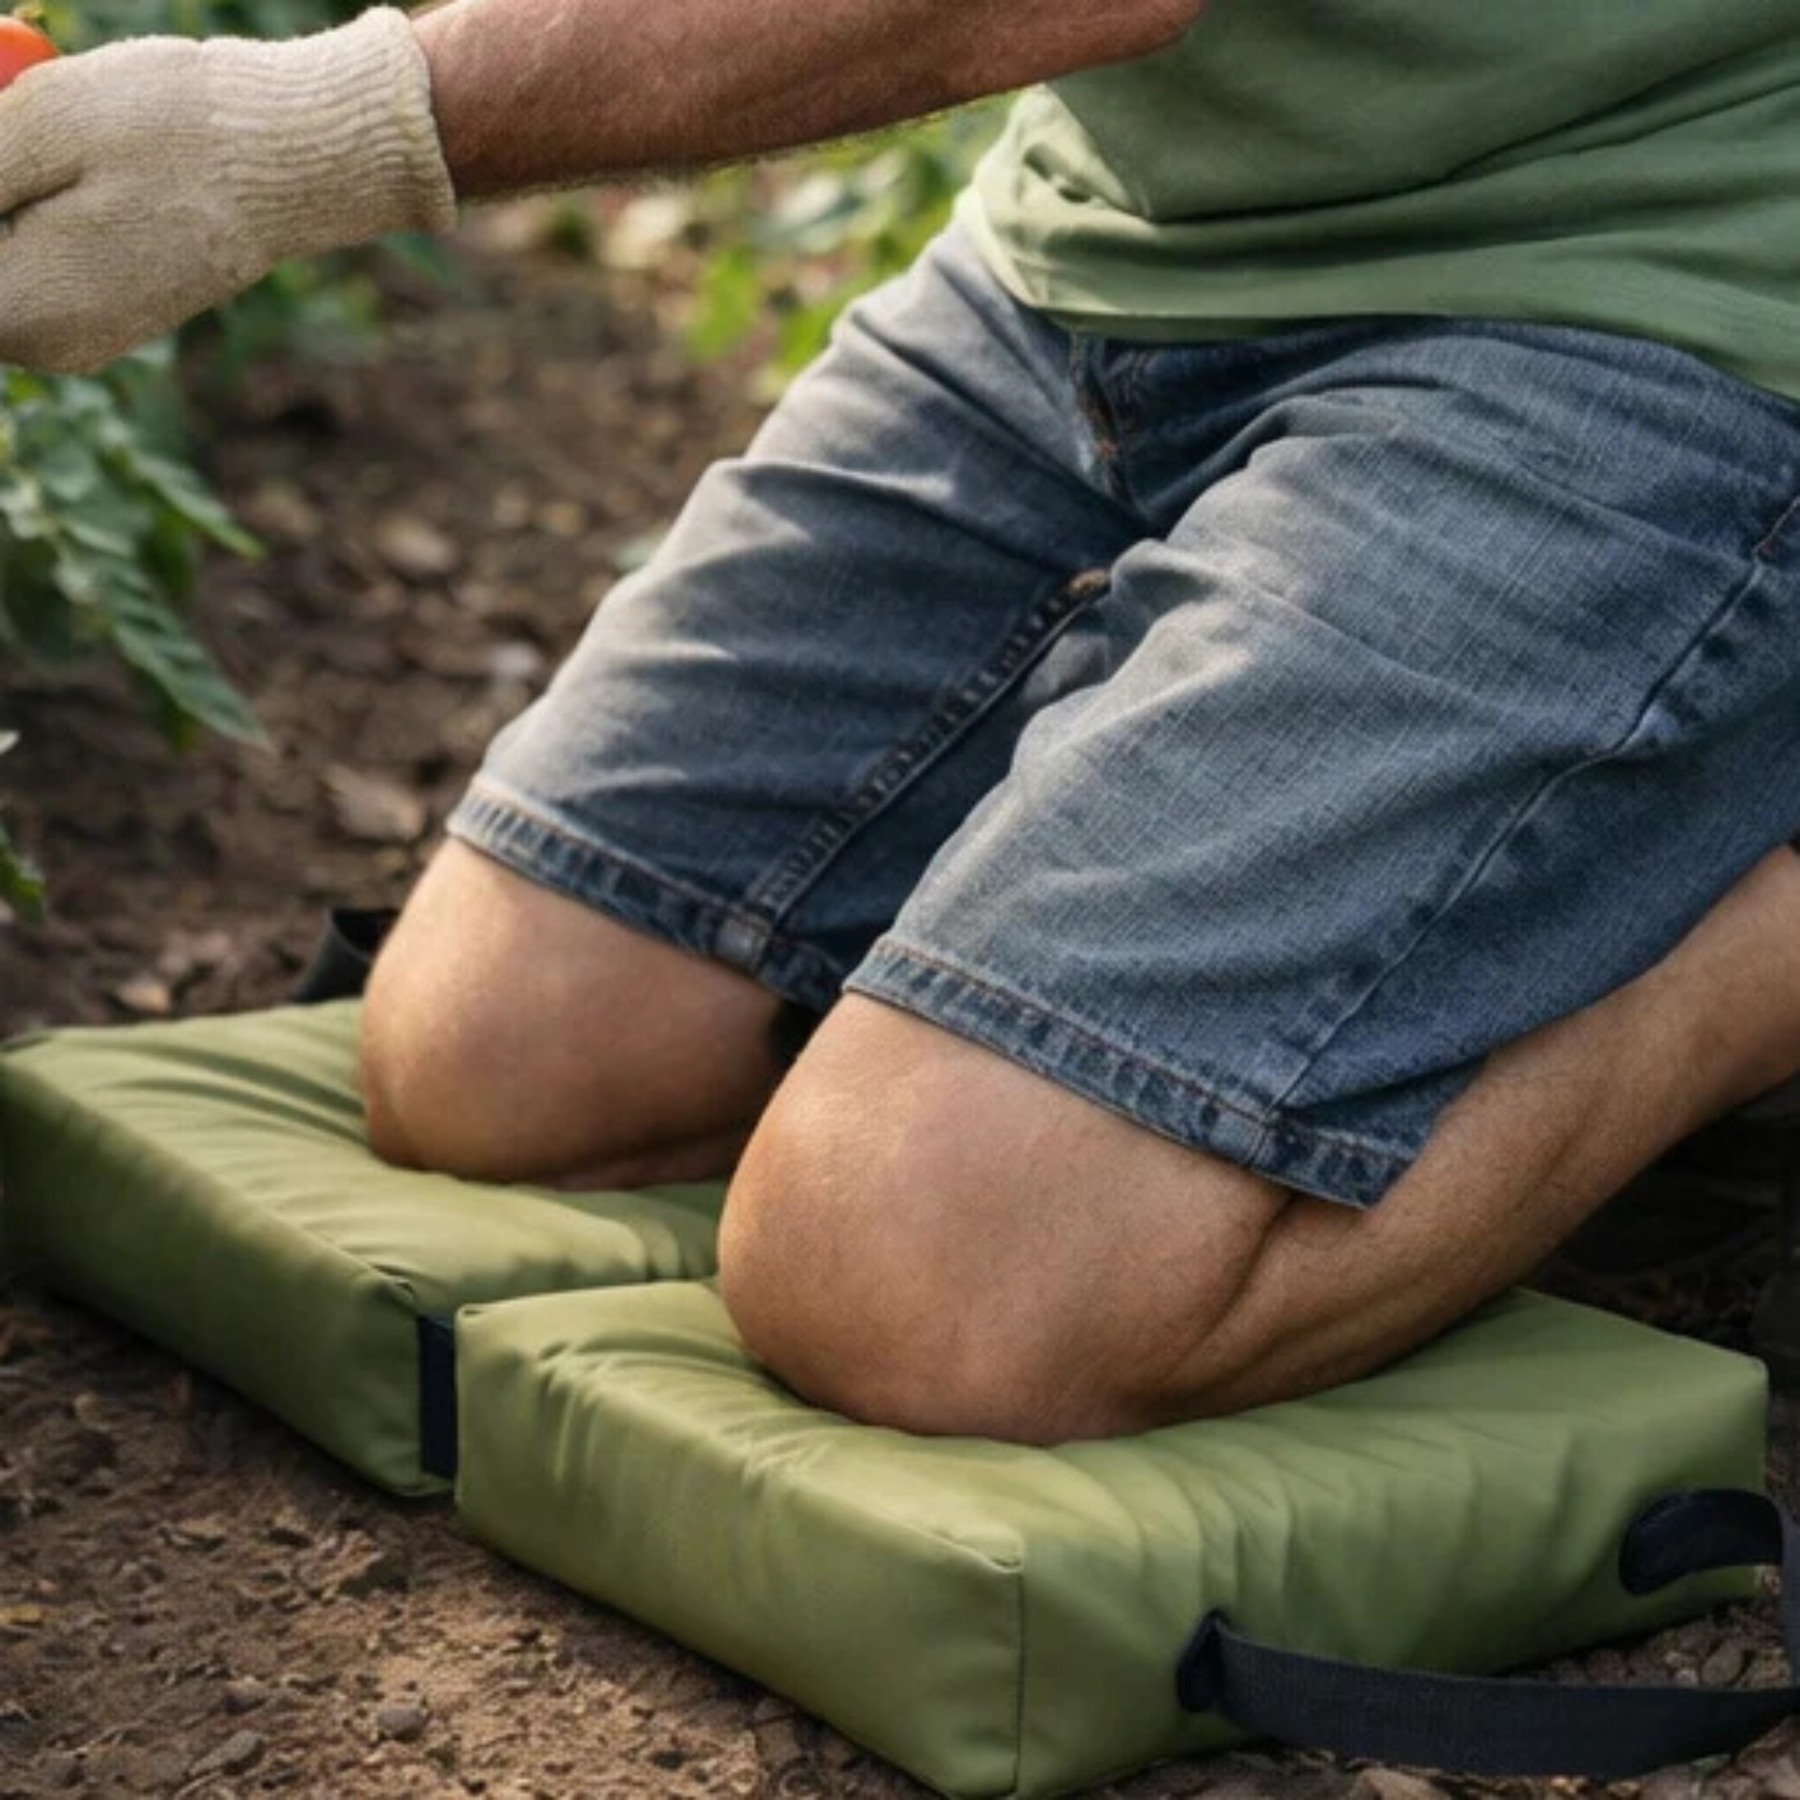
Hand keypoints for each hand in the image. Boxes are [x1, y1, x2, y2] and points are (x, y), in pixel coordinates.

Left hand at [0, 7, 454, 372]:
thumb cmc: (179, 132)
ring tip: (38, 129)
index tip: (3, 154)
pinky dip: (29, 208)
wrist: (297, 162)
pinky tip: (65, 159)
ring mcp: (81, 335)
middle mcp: (47, 345)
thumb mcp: (37, 125)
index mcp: (21, 310)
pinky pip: (32, 265)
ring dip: (6, 193)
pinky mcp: (108, 311)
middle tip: (17, 120)